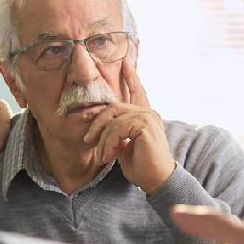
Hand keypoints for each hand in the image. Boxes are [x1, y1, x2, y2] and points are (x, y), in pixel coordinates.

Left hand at [82, 60, 173, 193]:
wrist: (156, 180)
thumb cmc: (142, 167)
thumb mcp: (124, 147)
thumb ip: (117, 134)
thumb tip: (103, 130)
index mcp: (144, 116)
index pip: (137, 92)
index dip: (131, 78)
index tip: (126, 63)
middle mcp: (147, 113)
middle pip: (114, 107)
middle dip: (97, 121)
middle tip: (87, 139)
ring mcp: (147, 117)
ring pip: (113, 120)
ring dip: (103, 140)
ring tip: (102, 156)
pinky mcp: (145, 124)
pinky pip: (117, 129)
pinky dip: (108, 143)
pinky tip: (109, 156)